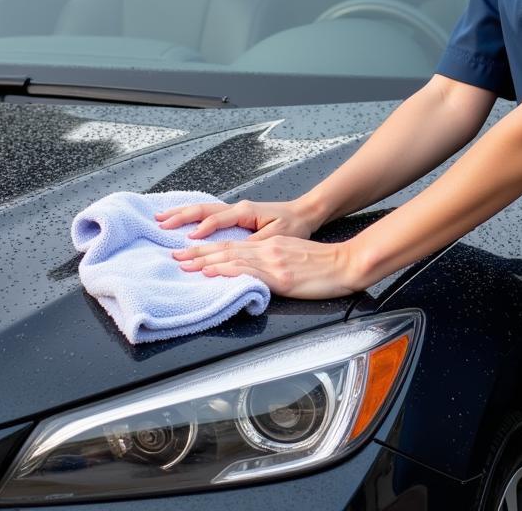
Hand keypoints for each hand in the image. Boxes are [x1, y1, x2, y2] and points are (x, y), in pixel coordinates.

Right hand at [155, 198, 320, 240]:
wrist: (305, 213)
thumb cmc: (293, 224)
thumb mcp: (276, 237)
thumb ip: (254, 244)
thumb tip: (233, 254)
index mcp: (244, 212)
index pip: (217, 220)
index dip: (201, 230)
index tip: (188, 241)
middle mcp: (236, 209)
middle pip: (203, 210)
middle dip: (181, 216)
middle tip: (159, 222)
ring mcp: (235, 211)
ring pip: (203, 210)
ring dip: (183, 214)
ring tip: (162, 218)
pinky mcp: (236, 217)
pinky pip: (209, 215)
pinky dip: (193, 217)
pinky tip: (183, 222)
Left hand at [173, 235, 363, 299]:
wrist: (346, 263)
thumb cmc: (326, 264)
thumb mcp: (295, 256)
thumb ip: (274, 261)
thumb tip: (255, 273)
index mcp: (271, 246)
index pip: (233, 246)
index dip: (209, 249)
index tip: (189, 252)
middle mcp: (268, 250)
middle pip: (226, 249)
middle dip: (198, 253)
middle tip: (175, 257)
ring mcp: (272, 262)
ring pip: (231, 258)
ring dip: (204, 261)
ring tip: (184, 264)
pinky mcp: (279, 276)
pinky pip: (247, 271)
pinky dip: (225, 270)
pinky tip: (211, 271)